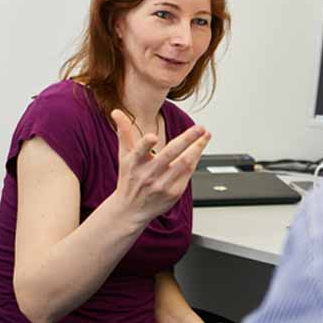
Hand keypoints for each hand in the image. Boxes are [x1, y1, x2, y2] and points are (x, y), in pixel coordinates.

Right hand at [111, 109, 210, 224]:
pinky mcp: (174, 192)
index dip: (145, 145)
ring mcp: (162, 185)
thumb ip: (124, 133)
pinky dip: (195, 160)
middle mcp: (148, 174)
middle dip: (187, 140)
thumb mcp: (124, 156)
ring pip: (183, 164)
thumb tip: (117, 111)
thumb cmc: (129, 179)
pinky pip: (188, 173)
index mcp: (134, 164)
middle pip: (170, 155)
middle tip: (199, 128)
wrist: (131, 210)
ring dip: (197, 149)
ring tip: (205, 136)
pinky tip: (199, 149)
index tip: (152, 137)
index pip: (139, 152)